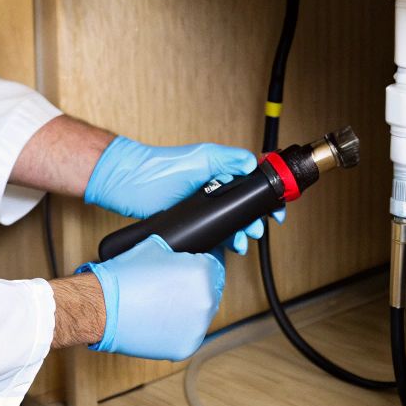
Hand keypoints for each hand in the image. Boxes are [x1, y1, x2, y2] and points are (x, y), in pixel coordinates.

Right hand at [77, 235, 224, 360]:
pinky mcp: (186, 347)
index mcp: (203, 273)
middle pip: (210, 291)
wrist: (102, 308)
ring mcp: (197, 327)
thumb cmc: (124, 278)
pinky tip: (160, 322)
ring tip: (163, 305)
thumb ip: (179, 250)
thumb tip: (186, 251)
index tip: (188, 269)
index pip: (215, 265)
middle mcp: (206, 301)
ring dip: (188, 309)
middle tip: (172, 287)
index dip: (201, 264)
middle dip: (196, 287)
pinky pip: (188, 335)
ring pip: (200, 315)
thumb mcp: (155, 247)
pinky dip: (177, 330)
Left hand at [86, 136, 264, 252]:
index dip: (266, 197)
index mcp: (221, 173)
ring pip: (231, 226)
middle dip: (255, 222)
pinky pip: (213, 237)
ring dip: (241, 235)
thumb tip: (252, 163)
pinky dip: (223, 244)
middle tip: (256, 229)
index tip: (277, 209)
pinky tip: (226, 247)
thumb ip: (228, 159)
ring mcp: (203, 210)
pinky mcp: (191, 226)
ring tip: (241, 241)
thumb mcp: (200, 158)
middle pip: (245, 210)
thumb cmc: (161, 168)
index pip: (252, 185)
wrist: (129, 185)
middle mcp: (214, 192)